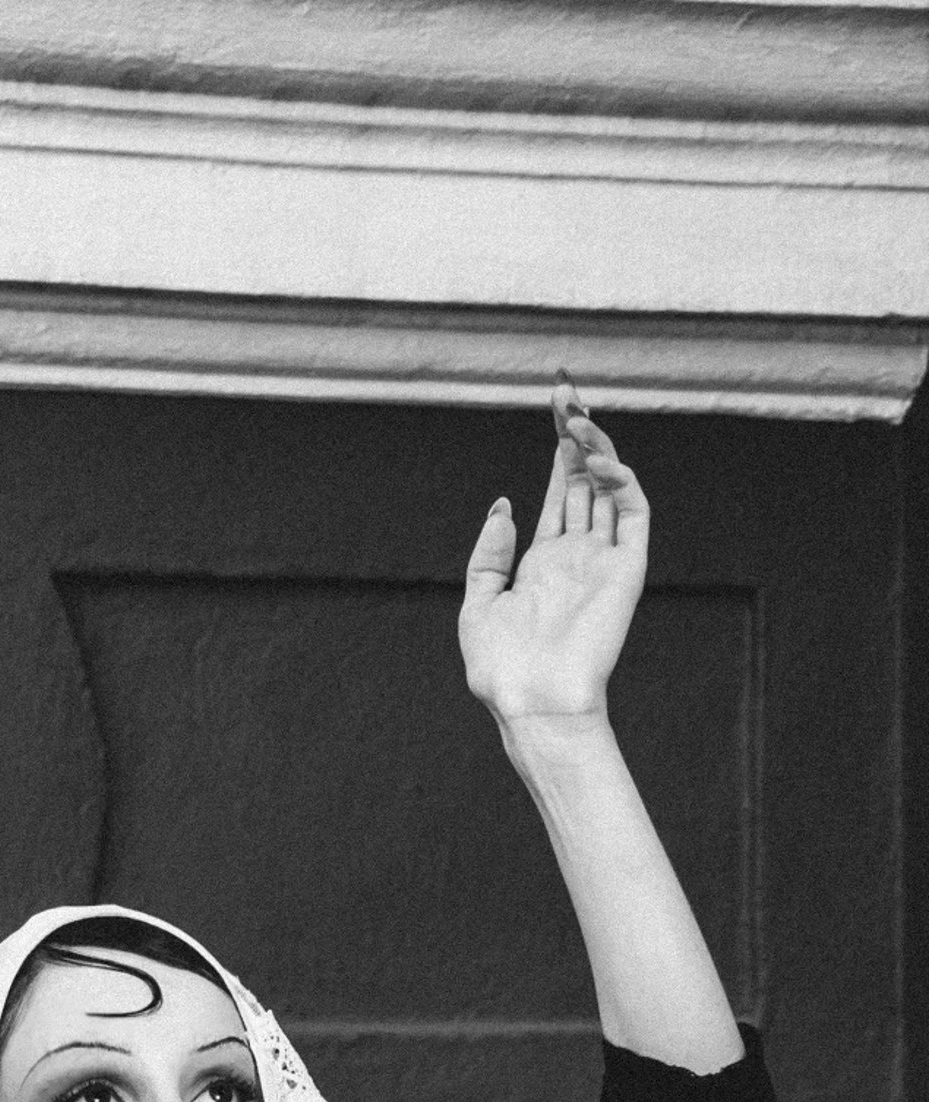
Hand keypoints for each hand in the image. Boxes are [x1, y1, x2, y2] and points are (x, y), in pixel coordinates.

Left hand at [459, 377, 648, 726]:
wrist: (532, 702)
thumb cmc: (501, 668)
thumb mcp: (478, 604)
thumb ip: (489, 555)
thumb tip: (504, 506)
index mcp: (543, 561)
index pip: (557, 490)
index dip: (558, 447)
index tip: (555, 404)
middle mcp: (577, 555)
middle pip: (583, 479)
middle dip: (577, 433)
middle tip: (566, 389)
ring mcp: (603, 560)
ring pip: (609, 488)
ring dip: (596, 448)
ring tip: (576, 417)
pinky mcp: (627, 569)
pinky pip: (633, 514)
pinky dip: (620, 482)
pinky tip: (594, 463)